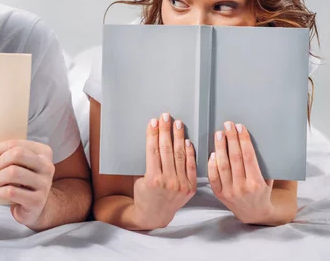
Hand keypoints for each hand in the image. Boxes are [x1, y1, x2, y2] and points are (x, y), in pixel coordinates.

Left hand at [0, 140, 54, 227]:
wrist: (34, 207)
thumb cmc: (21, 180)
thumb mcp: (18, 163)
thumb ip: (6, 154)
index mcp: (43, 152)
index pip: (15, 144)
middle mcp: (47, 166)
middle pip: (16, 154)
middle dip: (0, 163)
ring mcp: (44, 184)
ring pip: (13, 172)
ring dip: (0, 179)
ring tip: (1, 183)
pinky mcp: (37, 201)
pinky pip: (11, 191)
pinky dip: (2, 192)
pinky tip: (5, 194)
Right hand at [133, 113, 196, 229]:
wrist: (155, 215)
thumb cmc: (144, 195)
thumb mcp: (141, 179)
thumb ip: (149, 163)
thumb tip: (154, 140)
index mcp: (152, 179)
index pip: (153, 150)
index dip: (153, 134)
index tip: (153, 122)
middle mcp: (168, 182)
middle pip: (167, 150)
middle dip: (166, 131)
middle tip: (166, 117)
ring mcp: (181, 185)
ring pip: (180, 155)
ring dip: (178, 137)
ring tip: (177, 124)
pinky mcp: (190, 187)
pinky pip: (191, 165)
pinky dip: (190, 152)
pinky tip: (187, 140)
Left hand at [208, 122, 273, 223]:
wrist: (254, 214)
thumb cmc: (262, 192)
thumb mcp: (267, 180)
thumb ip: (262, 164)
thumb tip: (251, 141)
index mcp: (256, 183)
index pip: (249, 157)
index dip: (244, 141)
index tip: (240, 128)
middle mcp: (242, 187)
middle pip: (235, 158)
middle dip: (231, 139)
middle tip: (227, 125)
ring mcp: (229, 191)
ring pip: (222, 165)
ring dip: (220, 147)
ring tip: (219, 134)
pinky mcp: (219, 194)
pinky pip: (213, 176)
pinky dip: (212, 163)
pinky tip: (213, 152)